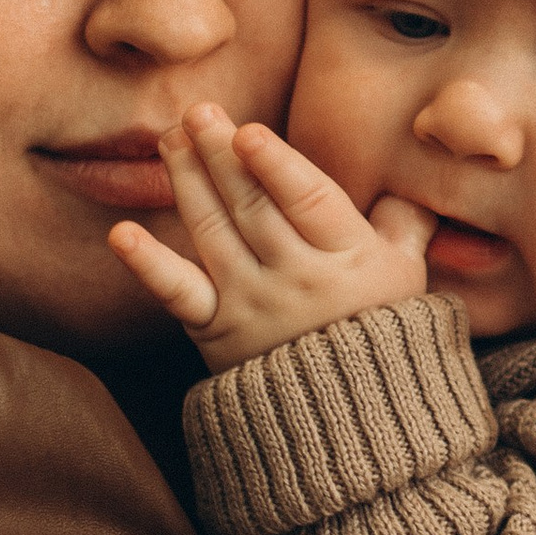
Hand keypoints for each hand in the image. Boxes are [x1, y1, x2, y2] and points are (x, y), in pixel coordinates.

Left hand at [108, 102, 433, 369]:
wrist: (353, 421)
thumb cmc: (383, 333)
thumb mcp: (409, 277)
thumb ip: (407, 224)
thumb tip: (412, 181)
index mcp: (348, 256)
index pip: (309, 201)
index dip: (277, 166)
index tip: (248, 133)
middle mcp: (297, 277)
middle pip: (252, 206)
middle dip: (221, 155)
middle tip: (196, 113)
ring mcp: (252, 303)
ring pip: (214, 231)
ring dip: (188, 181)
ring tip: (171, 140)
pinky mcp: (216, 330)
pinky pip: (178, 294)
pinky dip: (148, 265)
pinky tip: (123, 233)